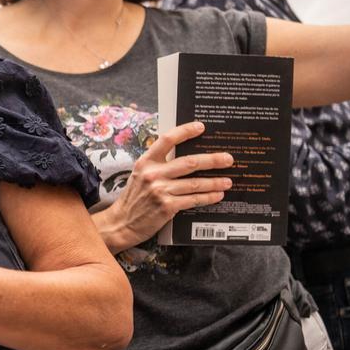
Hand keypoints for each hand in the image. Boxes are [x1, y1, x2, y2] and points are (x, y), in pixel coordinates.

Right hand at [92, 121, 233, 251]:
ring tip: (228, 181)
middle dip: (212, 160)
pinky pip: (193, 200)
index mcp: (146, 162)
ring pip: (195, 183)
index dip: (185, 131)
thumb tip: (185, 158)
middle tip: (228, 159)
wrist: (122, 223)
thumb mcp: (141, 175)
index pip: (167, 140)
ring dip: (215, 182)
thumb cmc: (134, 198)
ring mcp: (160, 190)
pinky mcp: (167, 206)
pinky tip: (217, 195)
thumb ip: (158, 164)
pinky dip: (208, 197)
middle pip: (189, 162)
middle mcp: (153, 174)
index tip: (201, 127)